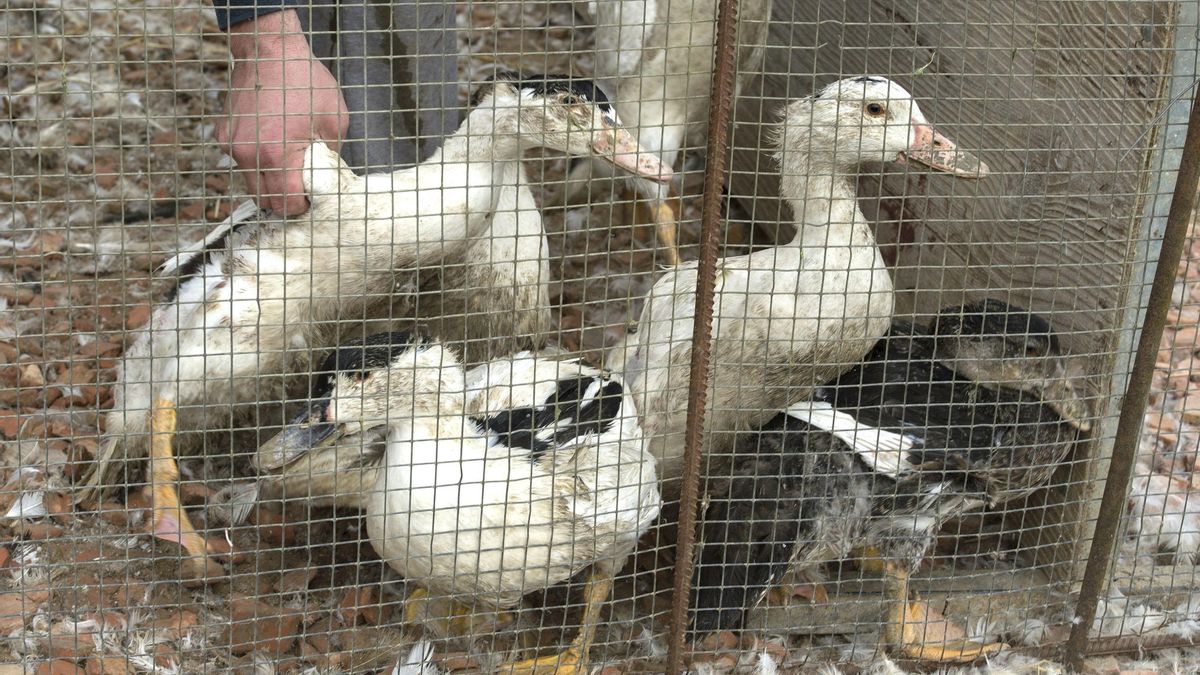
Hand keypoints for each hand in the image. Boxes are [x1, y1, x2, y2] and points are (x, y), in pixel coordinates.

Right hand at [215, 10, 349, 215]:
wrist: (268, 50)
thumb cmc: (304, 81)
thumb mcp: (334, 121)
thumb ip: (330, 156)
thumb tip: (327, 179)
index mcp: (277, 154)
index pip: (286, 203)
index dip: (300, 208)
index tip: (310, 201)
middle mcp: (249, 154)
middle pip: (264, 199)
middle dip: (284, 200)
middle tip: (301, 189)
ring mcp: (232, 145)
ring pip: (251, 182)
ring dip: (269, 182)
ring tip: (288, 165)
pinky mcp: (224, 135)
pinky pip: (242, 162)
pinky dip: (257, 162)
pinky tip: (272, 144)